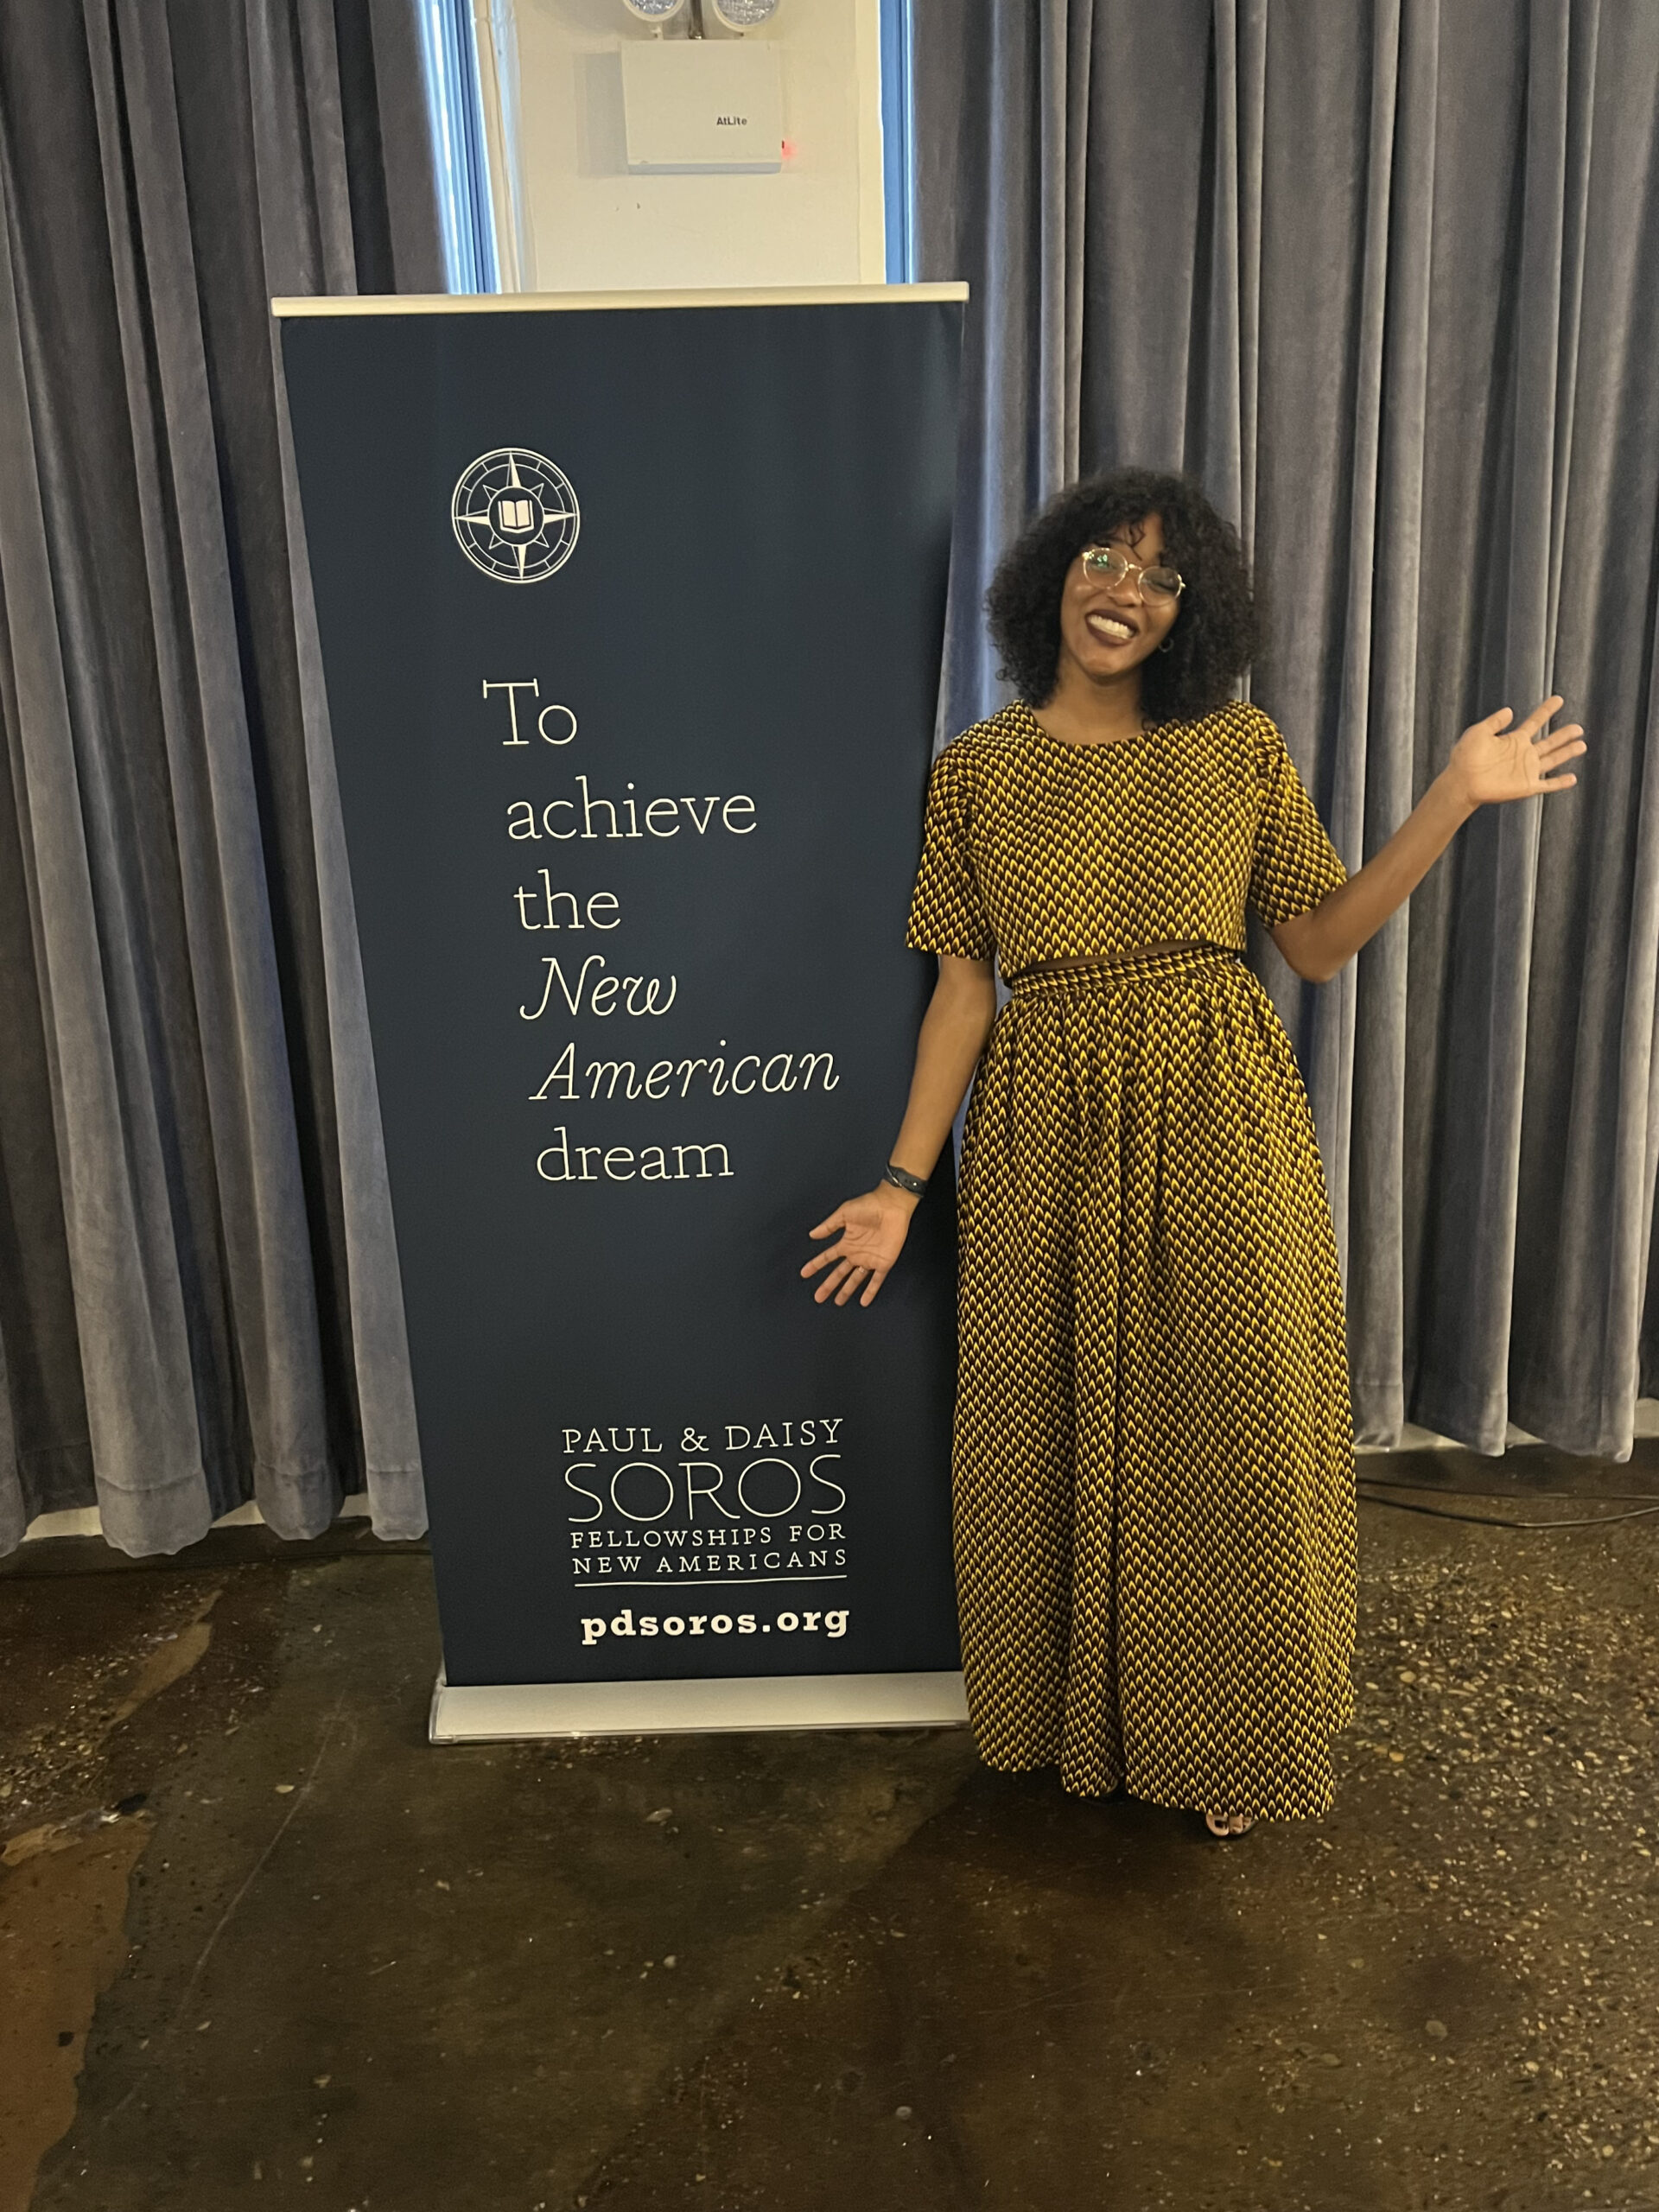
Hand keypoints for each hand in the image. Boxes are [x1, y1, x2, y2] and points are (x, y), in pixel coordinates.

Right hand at [801, 1185, 917, 1306]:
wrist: (891, 1206)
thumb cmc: (868, 1206)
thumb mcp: (844, 1214)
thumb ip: (829, 1226)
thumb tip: (812, 1235)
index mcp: (847, 1243)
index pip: (828, 1258)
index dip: (816, 1265)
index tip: (804, 1274)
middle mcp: (856, 1254)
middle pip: (839, 1273)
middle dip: (829, 1285)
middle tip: (818, 1298)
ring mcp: (870, 1259)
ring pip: (855, 1279)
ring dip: (846, 1291)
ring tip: (837, 1303)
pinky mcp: (883, 1263)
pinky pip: (876, 1280)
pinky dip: (870, 1292)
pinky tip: (863, 1302)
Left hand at [1444, 695, 1584, 809]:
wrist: (1462, 782)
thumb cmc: (1465, 758)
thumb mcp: (1478, 732)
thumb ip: (1495, 721)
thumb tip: (1509, 710)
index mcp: (1513, 740)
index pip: (1535, 722)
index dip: (1547, 711)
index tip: (1558, 699)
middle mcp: (1523, 754)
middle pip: (1549, 742)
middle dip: (1564, 734)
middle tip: (1578, 728)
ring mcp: (1526, 770)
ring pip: (1553, 759)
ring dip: (1567, 752)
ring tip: (1582, 745)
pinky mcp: (1526, 786)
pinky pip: (1547, 784)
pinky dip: (1560, 782)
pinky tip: (1572, 778)